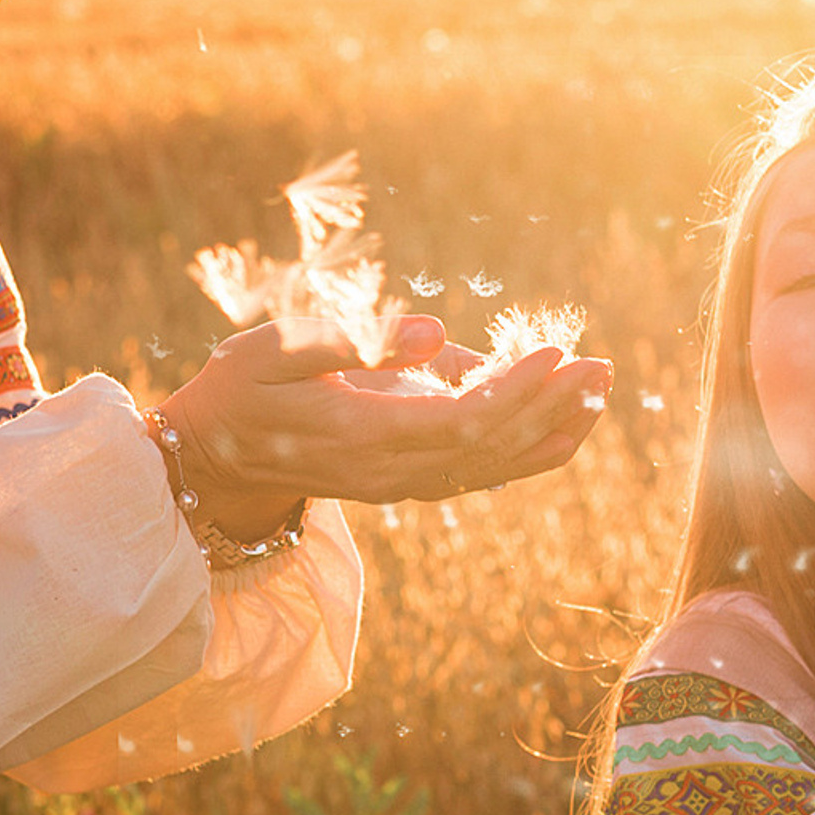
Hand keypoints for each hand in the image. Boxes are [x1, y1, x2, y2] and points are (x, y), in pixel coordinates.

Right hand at [159, 311, 611, 534]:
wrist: (213, 457)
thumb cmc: (241, 388)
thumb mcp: (277, 350)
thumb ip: (354, 340)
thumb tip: (437, 330)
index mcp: (363, 433)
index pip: (459, 417)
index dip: (514, 389)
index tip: (557, 349)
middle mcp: (391, 471)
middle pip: (490, 444)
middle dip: (550, 404)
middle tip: (602, 364)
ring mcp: (401, 485)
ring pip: (493, 465)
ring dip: (551, 430)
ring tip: (600, 390)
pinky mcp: (407, 483)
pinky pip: (481, 473)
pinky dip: (529, 453)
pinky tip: (567, 429)